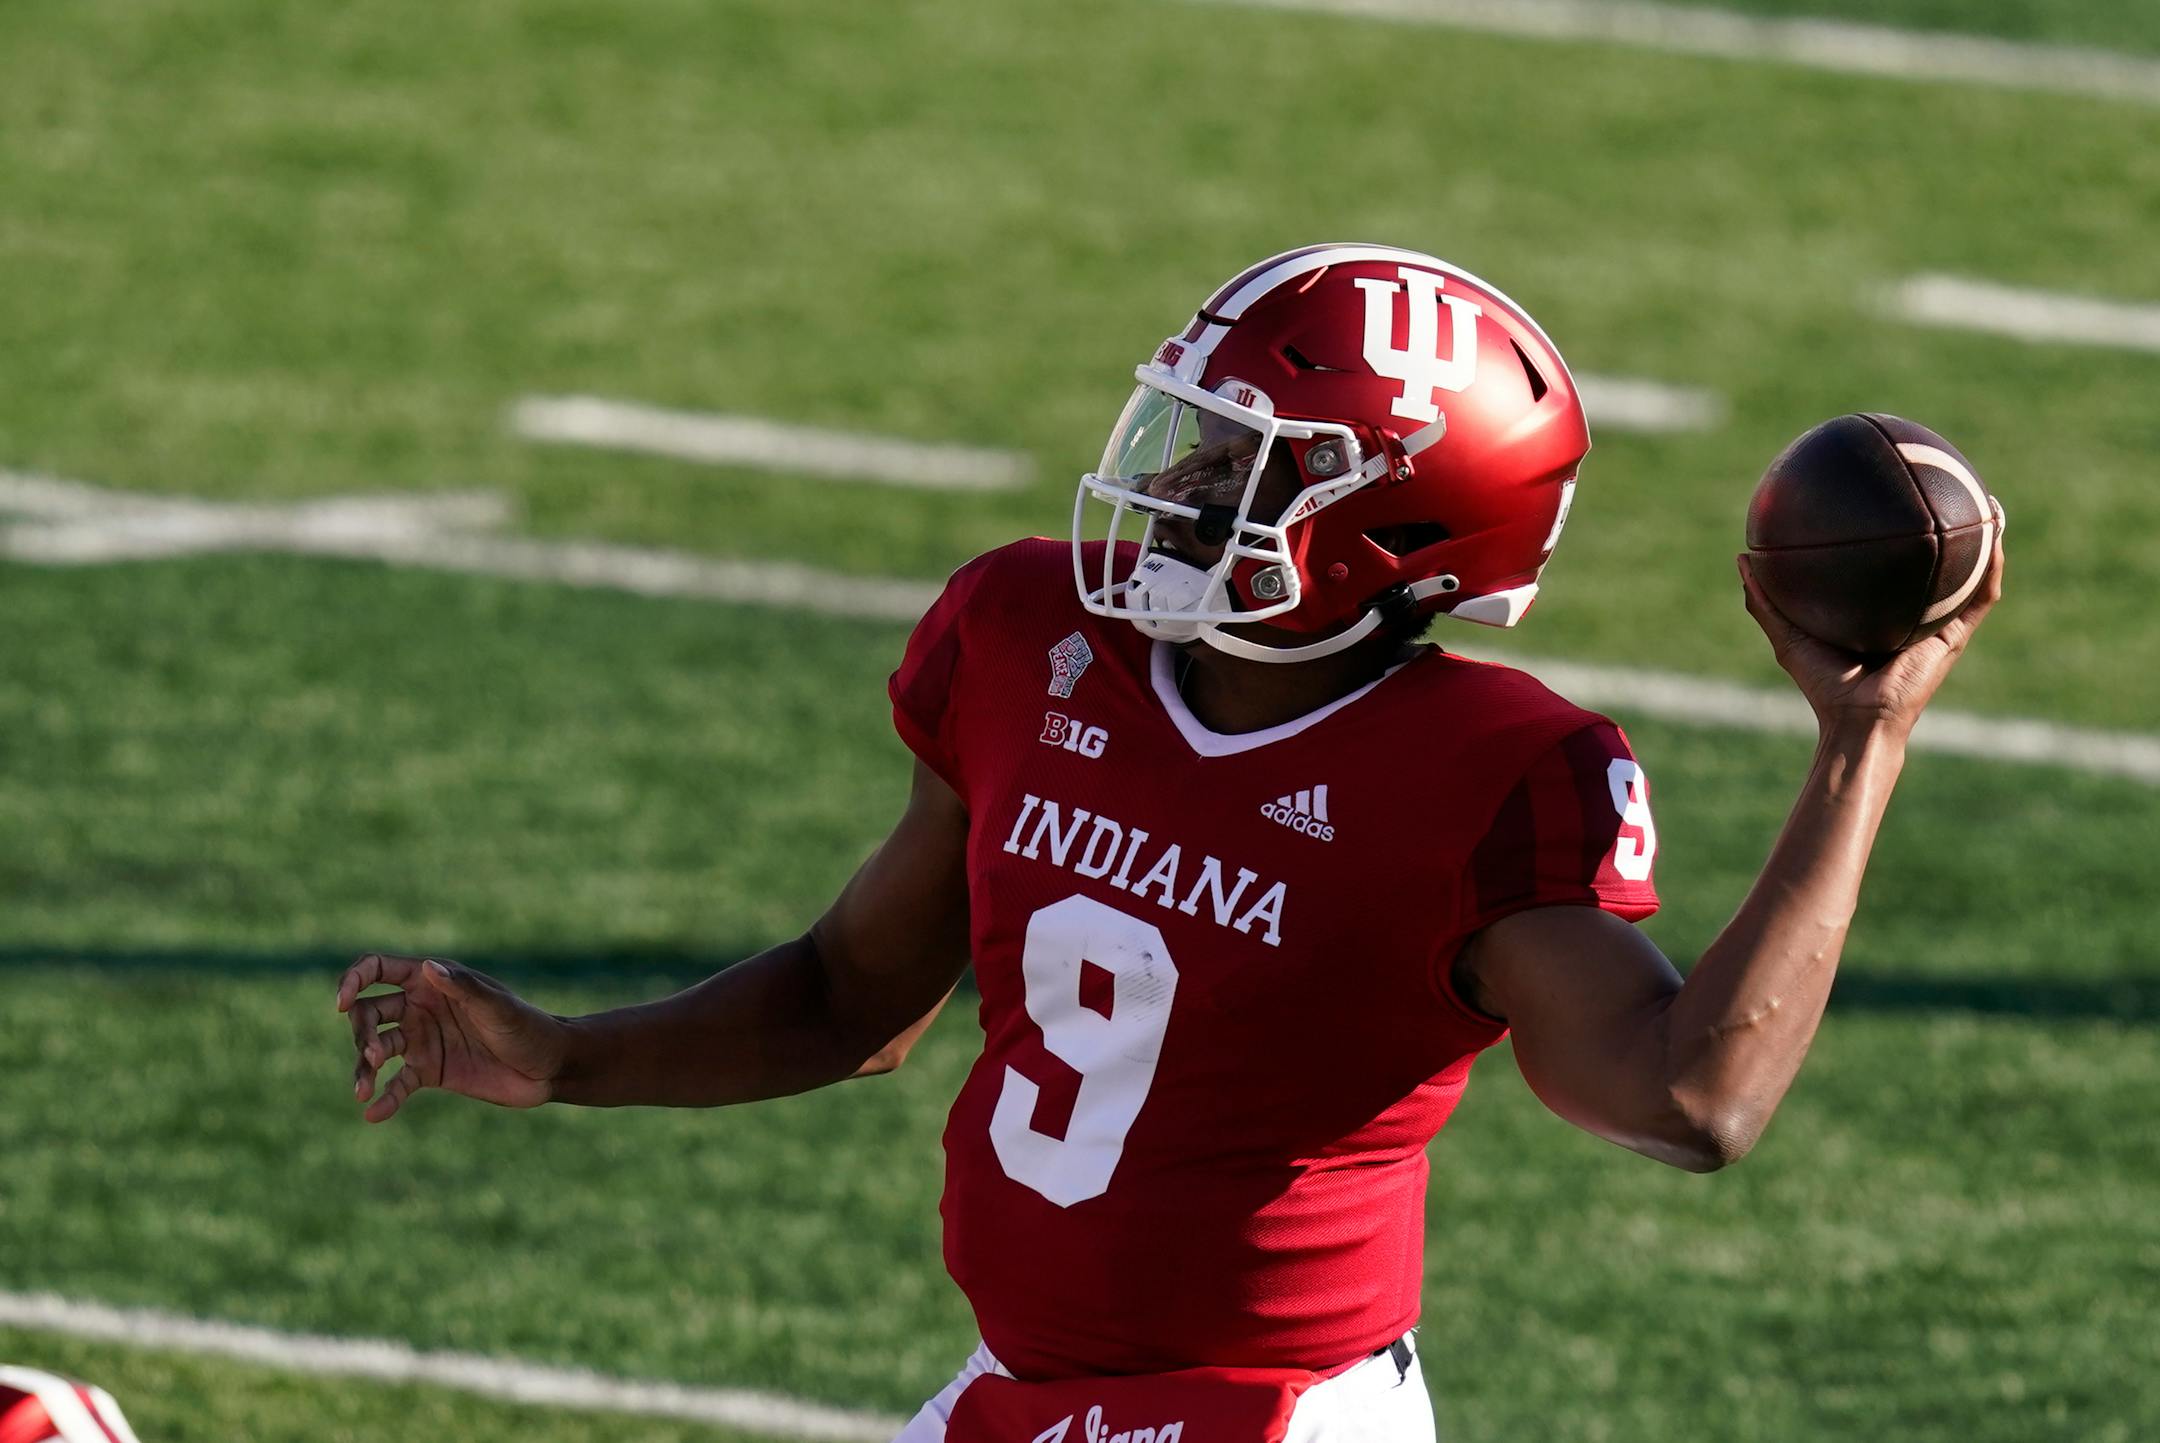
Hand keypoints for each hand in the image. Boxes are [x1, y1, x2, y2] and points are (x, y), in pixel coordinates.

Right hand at [336, 954, 568, 1122]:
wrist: (549, 1067)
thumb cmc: (527, 1026)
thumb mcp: (496, 1007)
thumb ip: (462, 988)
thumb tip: (427, 968)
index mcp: (433, 982)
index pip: (378, 969)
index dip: (353, 981)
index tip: (342, 1004)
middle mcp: (420, 1008)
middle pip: (368, 1013)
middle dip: (362, 1033)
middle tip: (375, 1056)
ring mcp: (422, 1040)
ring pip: (376, 1049)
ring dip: (365, 1067)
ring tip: (364, 1090)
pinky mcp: (430, 1072)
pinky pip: (397, 1085)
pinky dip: (384, 1099)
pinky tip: (373, 1113)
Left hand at [1738, 505, 2005, 737]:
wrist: (1857, 721)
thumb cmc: (1823, 686)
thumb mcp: (1788, 635)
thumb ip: (1764, 600)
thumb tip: (1743, 557)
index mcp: (1882, 615)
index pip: (1893, 570)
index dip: (1896, 539)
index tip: (1894, 500)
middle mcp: (1916, 617)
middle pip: (1936, 567)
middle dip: (1947, 532)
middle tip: (1946, 490)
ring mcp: (1940, 626)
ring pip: (1972, 575)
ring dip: (1984, 540)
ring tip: (1990, 504)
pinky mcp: (1955, 636)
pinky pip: (1982, 594)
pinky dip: (1992, 564)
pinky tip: (1994, 532)